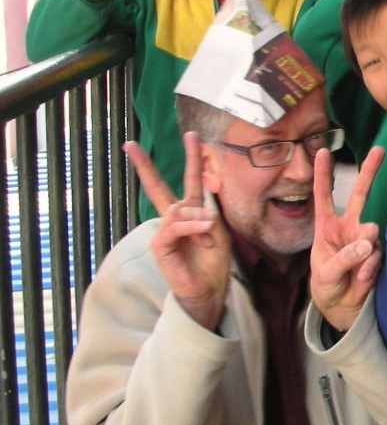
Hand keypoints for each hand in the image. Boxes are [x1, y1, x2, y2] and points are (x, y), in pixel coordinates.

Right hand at [124, 135, 230, 329]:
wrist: (208, 290)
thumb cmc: (214, 262)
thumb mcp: (219, 232)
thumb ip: (207, 215)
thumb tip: (193, 209)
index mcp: (192, 212)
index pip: (190, 180)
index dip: (192, 157)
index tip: (191, 134)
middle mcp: (175, 219)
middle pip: (158, 188)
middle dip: (144, 166)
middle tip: (129, 145)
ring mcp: (165, 232)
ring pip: (177, 210)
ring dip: (198, 219)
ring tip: (209, 232)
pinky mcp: (160, 246)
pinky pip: (174, 227)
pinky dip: (191, 227)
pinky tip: (203, 231)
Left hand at [309, 145, 384, 330]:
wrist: (342, 306)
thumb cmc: (326, 285)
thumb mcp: (326, 273)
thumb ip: (345, 257)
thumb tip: (367, 243)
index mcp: (327, 226)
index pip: (323, 195)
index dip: (322, 174)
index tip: (322, 152)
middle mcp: (348, 226)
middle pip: (360, 193)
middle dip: (369, 171)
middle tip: (379, 150)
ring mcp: (364, 238)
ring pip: (371, 231)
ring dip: (364, 252)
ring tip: (356, 271)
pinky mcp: (377, 252)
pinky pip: (377, 254)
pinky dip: (370, 267)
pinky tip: (362, 277)